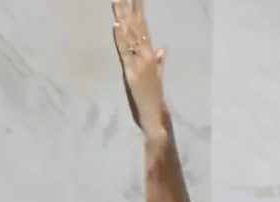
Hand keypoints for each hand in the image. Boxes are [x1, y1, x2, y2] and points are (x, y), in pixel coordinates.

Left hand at [111, 0, 166, 135]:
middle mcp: (144, 54)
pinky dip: (119, 38)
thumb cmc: (154, 96)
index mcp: (149, 54)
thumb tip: (163, 48)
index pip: (143, 26)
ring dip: (122, 17)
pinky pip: (124, 51)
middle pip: (135, 26)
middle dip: (128, 8)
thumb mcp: (158, 75)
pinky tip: (116, 26)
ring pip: (129, 35)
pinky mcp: (130, 71)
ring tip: (117, 1)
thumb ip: (160, 61)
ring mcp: (138, 62)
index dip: (138, 10)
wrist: (155, 113)